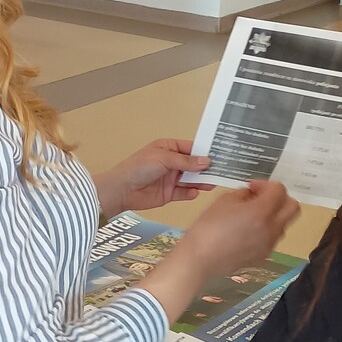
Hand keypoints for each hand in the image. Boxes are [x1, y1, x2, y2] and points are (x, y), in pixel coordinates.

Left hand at [93, 139, 212, 215]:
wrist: (121, 190)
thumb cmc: (137, 168)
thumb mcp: (164, 159)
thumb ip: (186, 162)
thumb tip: (206, 161)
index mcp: (168, 148)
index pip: (191, 148)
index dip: (204, 152)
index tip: (219, 154)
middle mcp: (171, 163)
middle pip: (193, 165)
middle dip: (205, 168)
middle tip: (221, 170)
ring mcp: (170, 178)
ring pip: (191, 180)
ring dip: (201, 181)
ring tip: (212, 183)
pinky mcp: (168, 193)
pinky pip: (184, 193)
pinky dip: (190, 193)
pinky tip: (195, 192)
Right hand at [138, 182, 300, 322]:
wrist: (200, 258)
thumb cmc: (208, 226)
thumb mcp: (224, 200)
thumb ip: (244, 194)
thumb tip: (253, 195)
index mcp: (262, 211)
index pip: (280, 190)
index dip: (266, 185)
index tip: (252, 187)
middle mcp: (272, 228)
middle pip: (293, 207)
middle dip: (280, 199)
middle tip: (261, 198)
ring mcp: (270, 244)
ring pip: (284, 223)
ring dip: (274, 214)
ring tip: (252, 215)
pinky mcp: (264, 255)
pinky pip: (273, 237)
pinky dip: (266, 229)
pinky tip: (247, 231)